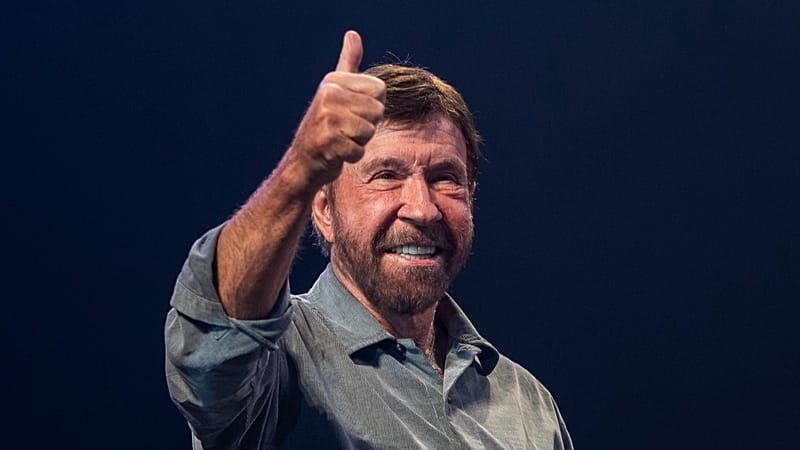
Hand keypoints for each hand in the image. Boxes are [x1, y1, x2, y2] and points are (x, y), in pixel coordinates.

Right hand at [289, 30, 385, 185]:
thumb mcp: (336, 89)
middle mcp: (328, 94)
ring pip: (369, 131)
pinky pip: (359, 151)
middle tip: (345, 129)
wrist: (303, 161)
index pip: (380, 90)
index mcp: (334, 80)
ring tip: (340, 140)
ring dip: (358, 142)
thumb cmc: (326, 126)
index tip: (351, 111)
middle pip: (377, 111)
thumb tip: (353, 34)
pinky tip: (335, 152)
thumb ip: (348, 63)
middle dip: (366, 126)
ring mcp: (326, 118)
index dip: (372, 106)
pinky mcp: (327, 142)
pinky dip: (351, 156)